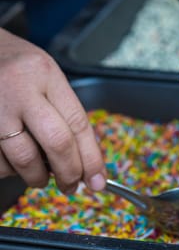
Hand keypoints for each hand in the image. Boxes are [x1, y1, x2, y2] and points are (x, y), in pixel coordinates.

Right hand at [0, 29, 105, 193]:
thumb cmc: (13, 64)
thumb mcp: (45, 75)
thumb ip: (63, 111)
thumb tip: (85, 157)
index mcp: (45, 75)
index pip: (78, 122)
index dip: (91, 157)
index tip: (98, 179)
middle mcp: (19, 89)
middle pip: (56, 142)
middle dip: (69, 172)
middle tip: (72, 185)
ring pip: (23, 158)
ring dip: (37, 177)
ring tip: (41, 178)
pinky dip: (9, 170)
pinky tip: (14, 164)